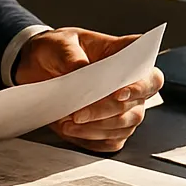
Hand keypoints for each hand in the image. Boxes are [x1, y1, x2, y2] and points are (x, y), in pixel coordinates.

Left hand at [13, 28, 163, 152]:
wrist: (38, 66)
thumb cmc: (56, 49)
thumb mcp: (57, 45)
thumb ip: (71, 57)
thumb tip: (82, 71)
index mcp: (121, 54)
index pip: (147, 69)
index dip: (140, 84)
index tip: (120, 94)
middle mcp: (129, 82)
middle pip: (136, 103)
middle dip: (106, 111)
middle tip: (79, 114)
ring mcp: (123, 107)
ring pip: (125, 124)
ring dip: (97, 128)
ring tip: (69, 123)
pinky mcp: (110, 127)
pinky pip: (112, 140)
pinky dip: (93, 139)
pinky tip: (73, 130)